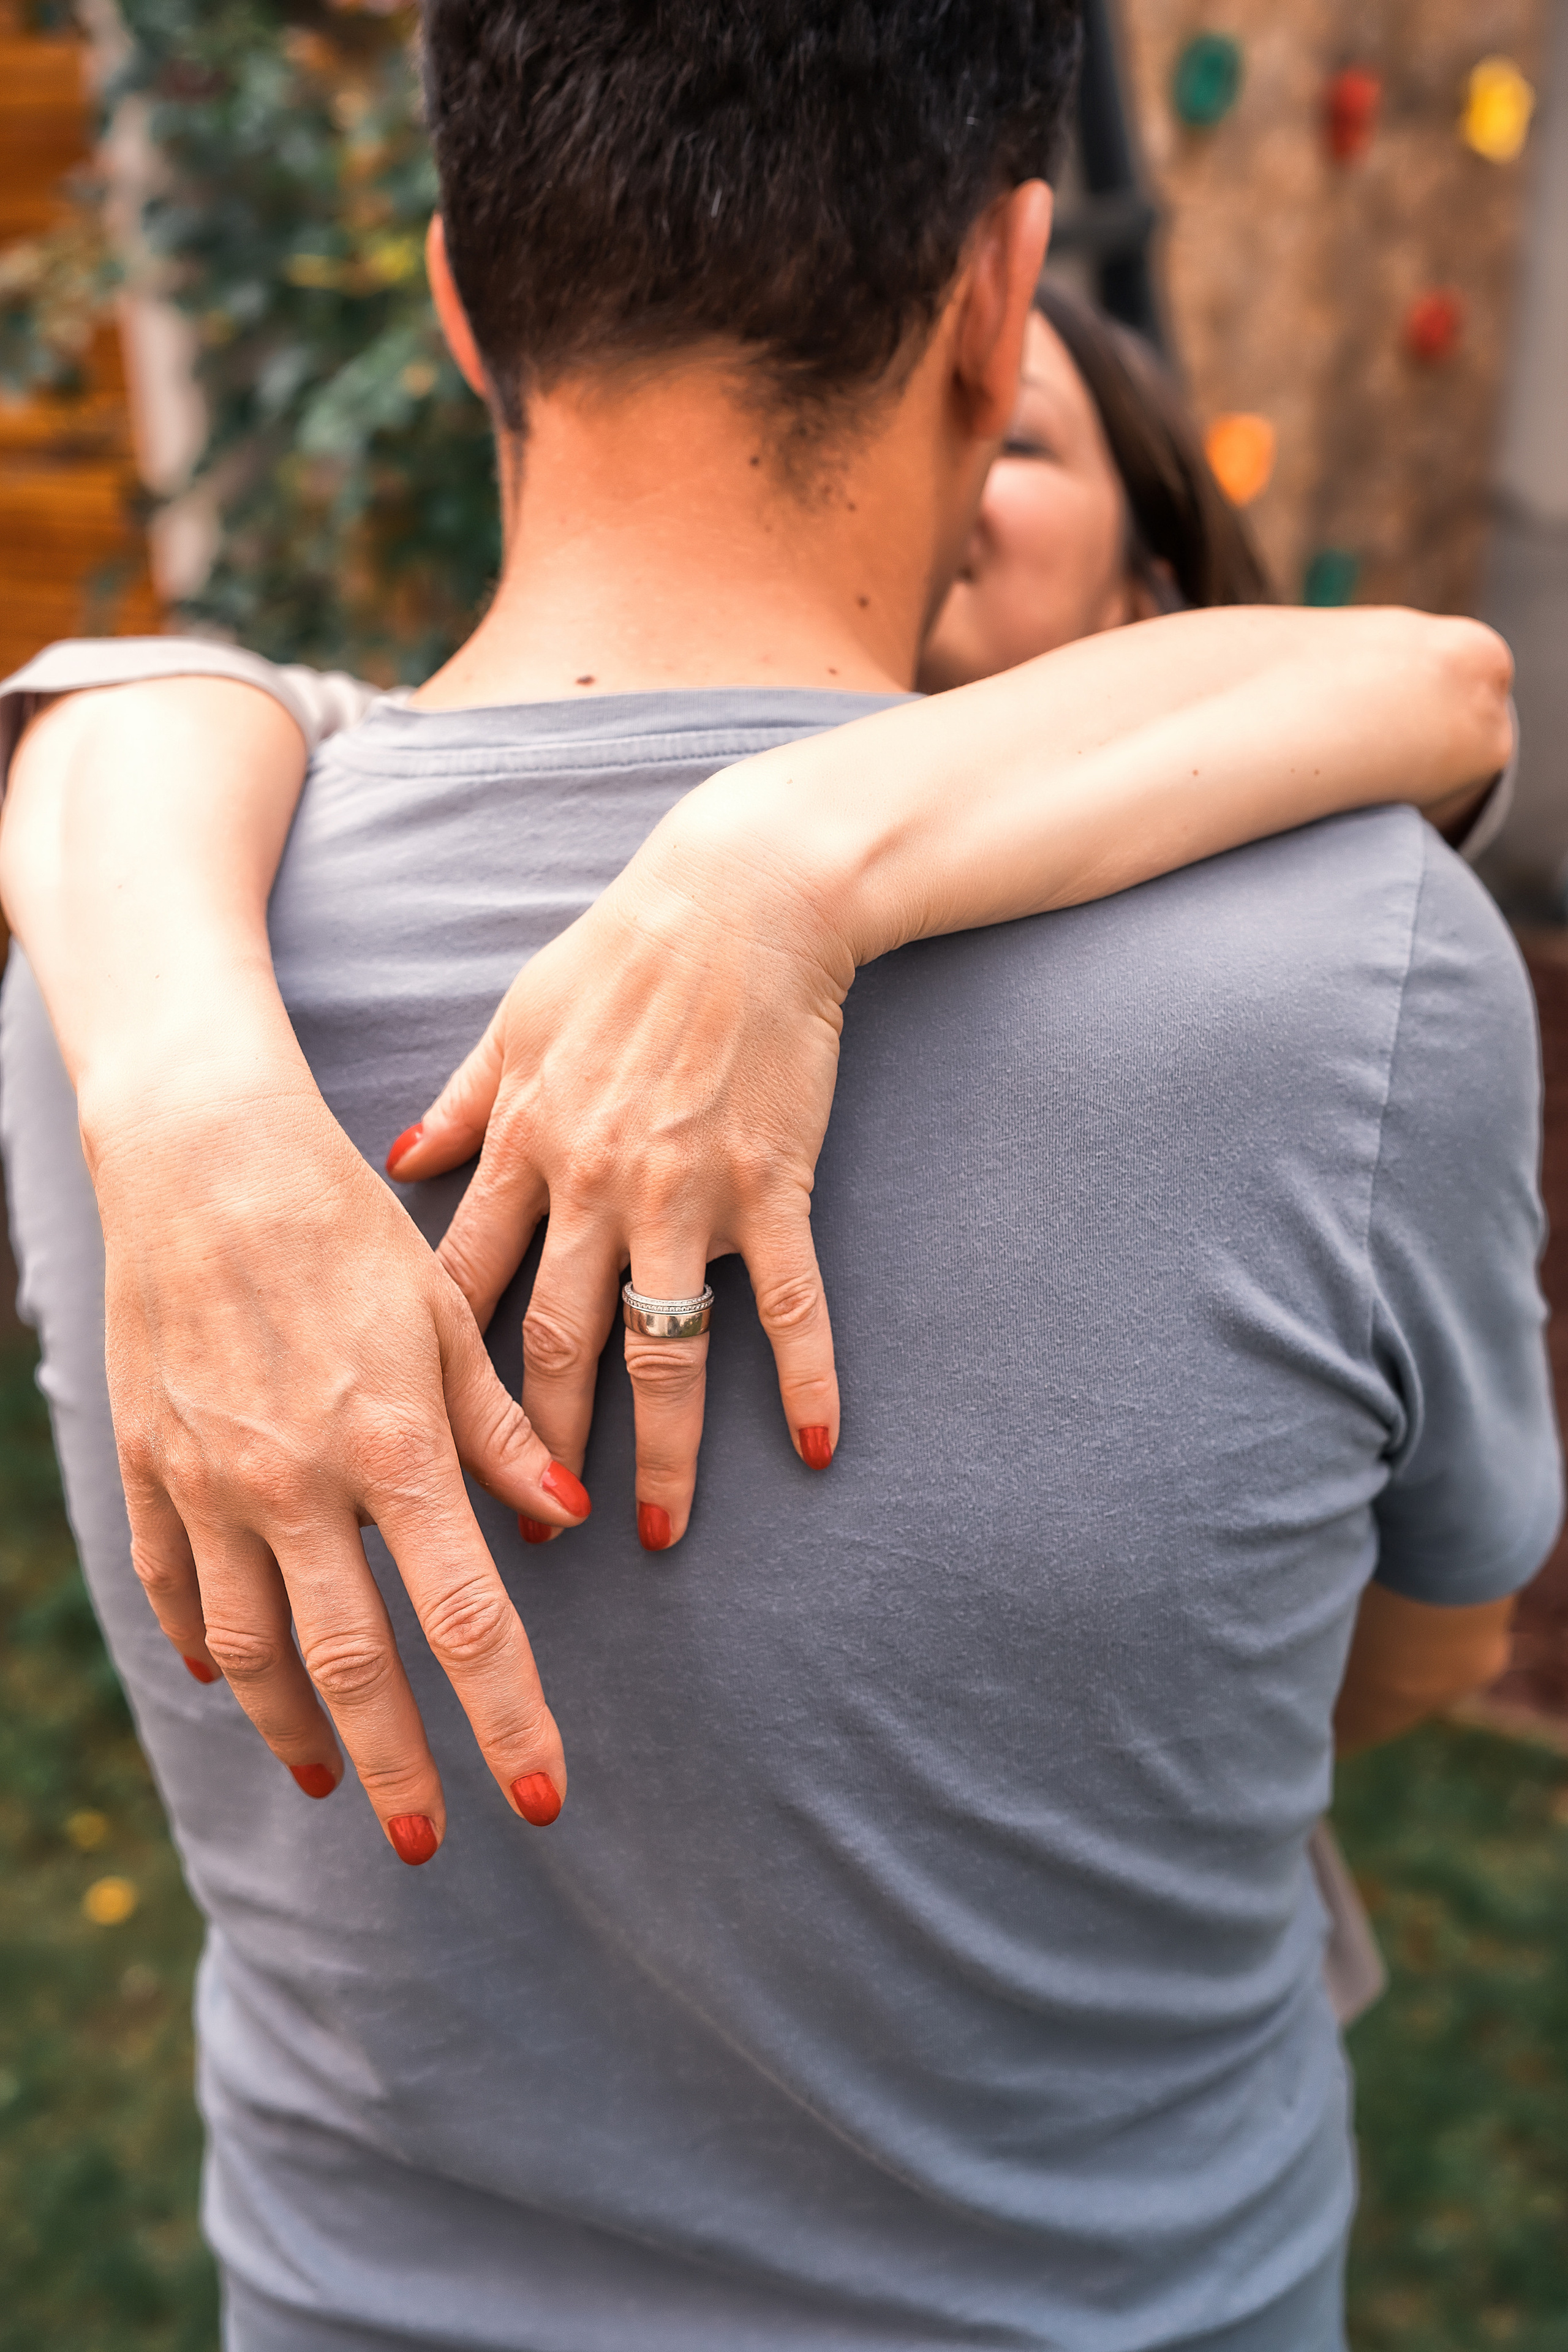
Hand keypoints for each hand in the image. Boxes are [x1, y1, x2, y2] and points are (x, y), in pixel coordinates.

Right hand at [85, 1055, 589, 1859]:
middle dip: (399, 1768)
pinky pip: (173, 1591)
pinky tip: (233, 1685)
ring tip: (332, 1783)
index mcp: (392, 1445)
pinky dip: (206, 1651)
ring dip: (297, 1734)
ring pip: (253, 1653)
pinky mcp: (146, 1468)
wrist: (202, 1159)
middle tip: (430, 1846)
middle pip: (353, 1666)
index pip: (466, 1617)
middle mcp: (297, 1483)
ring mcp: (209, 1484)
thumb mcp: (445, 1314)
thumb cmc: (345, 1227)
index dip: (507, 1716)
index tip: (543, 1796)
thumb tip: (566, 1518)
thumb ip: (500, 1427)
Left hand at [385, 780, 856, 1549]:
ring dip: (662, 1452)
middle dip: (537, 1453)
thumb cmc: (620, 956)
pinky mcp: (775, 1187)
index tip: (426, 1452)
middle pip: (557, 1348)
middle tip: (530, 1538)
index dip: (444, 1378)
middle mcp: (596, 1188)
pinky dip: (806, 1376)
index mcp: (526, 1150)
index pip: (466, 1289)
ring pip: (665, 1349)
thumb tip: (393, 1160)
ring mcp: (688, 1195)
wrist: (739, 898)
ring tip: (660, 1534)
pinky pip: (793, 1302)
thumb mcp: (513, 1023)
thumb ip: (461, 1106)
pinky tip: (818, 1447)